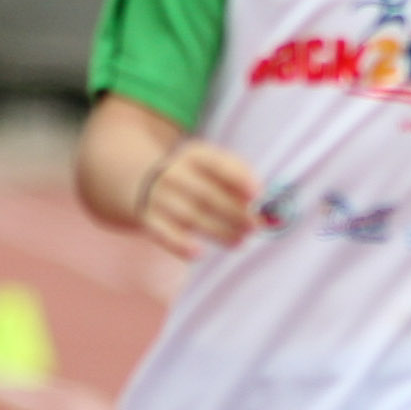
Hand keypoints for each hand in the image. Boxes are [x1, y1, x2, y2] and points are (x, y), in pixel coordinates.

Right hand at [138, 140, 262, 256]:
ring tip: (240, 241)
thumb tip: (263, 203)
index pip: (218, 164)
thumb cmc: (198, 179)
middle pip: (206, 194)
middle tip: (255, 227)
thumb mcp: (215, 170)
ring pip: (190, 215)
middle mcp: (174, 173)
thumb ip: (240, 182)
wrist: (147, 183)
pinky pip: (163, 233)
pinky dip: (179, 244)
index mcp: (195, 156)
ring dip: (218, 231)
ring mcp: (158, 196)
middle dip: (234, 212)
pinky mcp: (148, 218)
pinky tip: (198, 253)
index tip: (257, 194)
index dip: (238, 178)